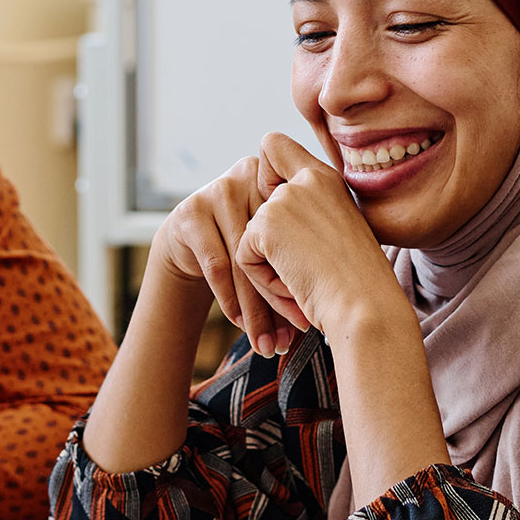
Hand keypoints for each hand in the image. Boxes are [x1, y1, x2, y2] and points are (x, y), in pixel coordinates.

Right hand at [148, 155, 304, 356]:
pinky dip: (230, 299)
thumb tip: (329, 313)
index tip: (312, 315)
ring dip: (256, 308)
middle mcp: (250, 177)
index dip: (306, 274)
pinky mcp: (190, 213)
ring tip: (267, 342)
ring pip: (243, 259)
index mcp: (282, 178)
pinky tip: (240, 323)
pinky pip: (216, 263)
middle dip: (282, 298)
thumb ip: (301, 259)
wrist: (192, 240)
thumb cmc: (249, 246)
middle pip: (270, 246)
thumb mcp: (277, 241)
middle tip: (294, 337)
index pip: (297, 231)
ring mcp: (217, 190)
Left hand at [235, 133, 405, 337]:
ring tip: (306, 283)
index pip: (273, 145)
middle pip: (253, 198)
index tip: (285, 217)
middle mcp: (307, 178)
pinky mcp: (266, 224)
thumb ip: (307, 213)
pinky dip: (264, 281)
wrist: (366, 305)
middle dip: (267, 242)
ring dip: (269, 268)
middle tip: (303, 268)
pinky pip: (244, 257)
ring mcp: (285, 198)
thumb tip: (265, 217)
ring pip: (249, 236)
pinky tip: (296, 287)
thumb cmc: (359, 283)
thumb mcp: (338, 232)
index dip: (264, 177)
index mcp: (326, 178)